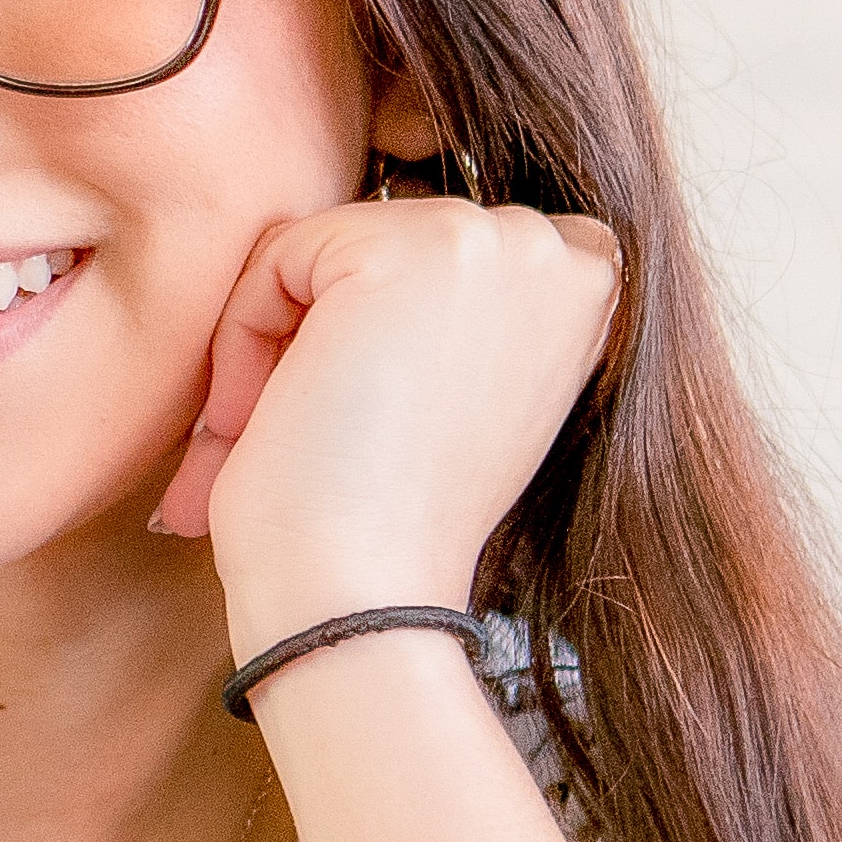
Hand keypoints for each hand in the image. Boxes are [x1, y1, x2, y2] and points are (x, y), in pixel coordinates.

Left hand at [152, 195, 626, 619]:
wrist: (363, 600)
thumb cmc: (389, 527)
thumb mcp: (452, 394)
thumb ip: (443, 310)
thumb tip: (368, 263)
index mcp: (595, 292)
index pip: (437, 253)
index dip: (367, 337)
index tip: (355, 435)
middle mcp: (568, 252)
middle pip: (377, 242)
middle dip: (312, 341)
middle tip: (296, 448)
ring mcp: (504, 240)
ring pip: (325, 247)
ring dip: (274, 344)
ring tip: (267, 443)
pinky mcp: (420, 247)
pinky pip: (282, 255)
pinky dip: (246, 339)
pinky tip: (268, 419)